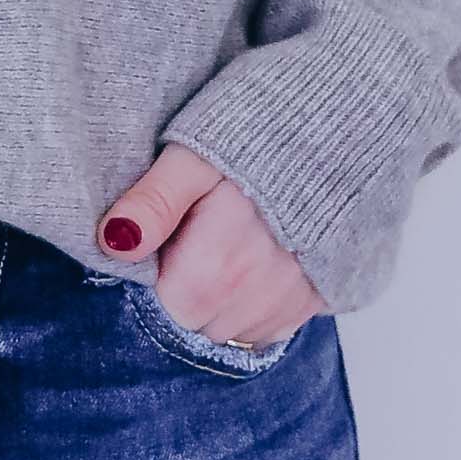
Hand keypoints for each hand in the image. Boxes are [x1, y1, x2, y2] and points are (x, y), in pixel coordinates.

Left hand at [95, 145, 322, 349]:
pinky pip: (272, 328)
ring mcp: (289, 306)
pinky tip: (264, 262)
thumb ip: (152, 202)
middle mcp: (251, 303)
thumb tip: (113, 241)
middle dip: (191, 290)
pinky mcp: (319, 302)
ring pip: (234, 330)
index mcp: (211, 275)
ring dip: (226, 301)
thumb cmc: (263, 139)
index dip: (161, 274)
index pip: (162, 309)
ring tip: (237, 244)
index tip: (175, 239)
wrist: (347, 129)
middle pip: (196, 323)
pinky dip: (261, 305)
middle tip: (206, 235)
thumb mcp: (193, 157)